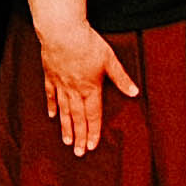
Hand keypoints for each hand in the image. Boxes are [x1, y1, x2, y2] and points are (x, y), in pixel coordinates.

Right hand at [30, 0, 139, 155]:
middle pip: (78, 118)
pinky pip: (51, 95)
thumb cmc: (87, 43)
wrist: (62, 31)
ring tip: (67, 142)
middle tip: (78, 153)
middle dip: (79, 137)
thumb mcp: (109, 59)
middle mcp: (75, 90)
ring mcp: (61, 84)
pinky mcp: (50, 75)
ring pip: (64, 111)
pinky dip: (52, 106)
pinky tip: (52, 116)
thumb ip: (121, 78)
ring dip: (66, 127)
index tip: (92, 146)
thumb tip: (135, 92)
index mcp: (91, 88)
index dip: (94, 132)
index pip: (93, 115)